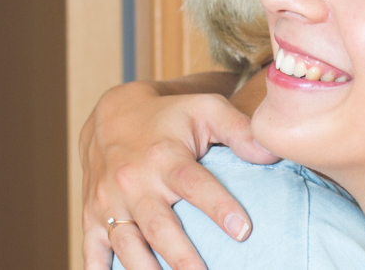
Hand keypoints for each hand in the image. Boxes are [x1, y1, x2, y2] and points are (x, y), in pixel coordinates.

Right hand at [79, 78, 278, 269]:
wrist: (112, 115)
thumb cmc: (171, 116)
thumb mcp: (207, 109)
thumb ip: (240, 130)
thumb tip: (272, 153)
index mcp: (165, 157)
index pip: (194, 184)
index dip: (218, 207)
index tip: (243, 231)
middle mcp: (133, 181)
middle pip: (158, 225)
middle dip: (181, 256)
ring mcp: (109, 202)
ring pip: (126, 244)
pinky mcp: (92, 216)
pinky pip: (92, 250)